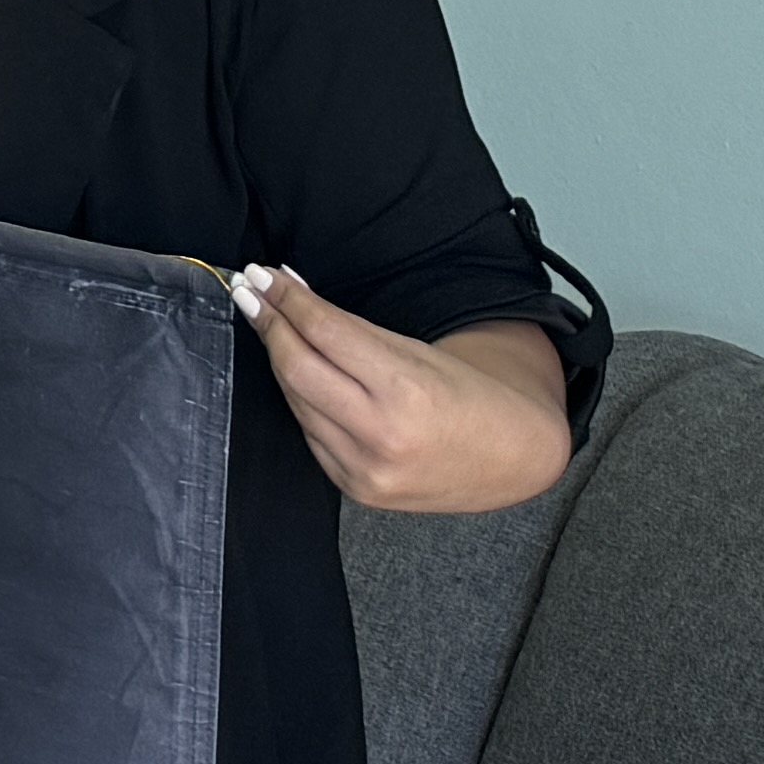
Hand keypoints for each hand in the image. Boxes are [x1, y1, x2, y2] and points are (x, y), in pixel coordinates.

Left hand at [242, 269, 571, 515]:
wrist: (512, 459)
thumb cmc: (472, 396)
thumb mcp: (419, 351)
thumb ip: (351, 329)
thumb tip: (289, 291)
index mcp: (406, 391)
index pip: (325, 333)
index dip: (286, 299)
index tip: (262, 275)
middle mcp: (381, 435)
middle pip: (297, 368)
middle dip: (269, 325)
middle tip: (250, 290)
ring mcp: (365, 468)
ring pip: (296, 402)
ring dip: (279, 360)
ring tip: (270, 324)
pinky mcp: (355, 488)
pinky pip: (310, 434)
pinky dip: (300, 401)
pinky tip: (298, 376)